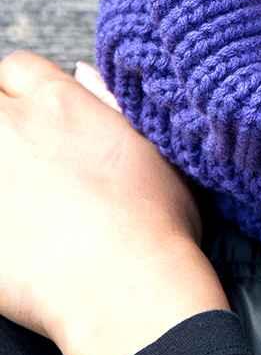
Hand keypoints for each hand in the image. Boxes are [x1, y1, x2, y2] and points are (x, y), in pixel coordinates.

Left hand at [0, 50, 228, 354]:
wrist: (124, 285)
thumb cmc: (151, 218)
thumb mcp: (149, 144)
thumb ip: (106, 102)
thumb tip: (79, 74)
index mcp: (58, 101)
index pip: (16, 68)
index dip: (25, 92)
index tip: (36, 120)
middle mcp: (10, 128)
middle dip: (4, 124)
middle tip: (25, 161)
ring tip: (21, 199)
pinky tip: (14, 233)